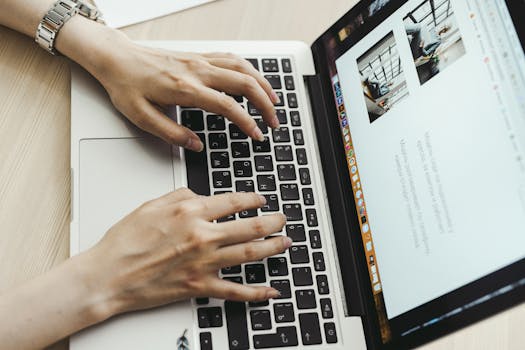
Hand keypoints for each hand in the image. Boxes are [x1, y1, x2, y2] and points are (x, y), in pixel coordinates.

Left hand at [76, 27, 279, 150]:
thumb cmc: (126, 85)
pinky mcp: (198, 56)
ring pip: (242, 67)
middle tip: (274, 121)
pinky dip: (249, 69)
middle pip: (244, 83)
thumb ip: (171, 133)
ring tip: (274, 100)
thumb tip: (196, 145)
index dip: (247, 122)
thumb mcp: (141, 117)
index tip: (257, 135)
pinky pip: (231, 58)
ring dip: (262, 83)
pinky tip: (254, 79)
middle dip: (265, 103)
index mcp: (185, 89)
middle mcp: (197, 71)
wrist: (116, 58)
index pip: (227, 106)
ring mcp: (199, 60)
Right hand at [84, 189, 288, 315]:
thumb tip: (200, 194)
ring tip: (285, 242)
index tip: (261, 200)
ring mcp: (204, 262)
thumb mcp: (151, 204)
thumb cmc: (125, 241)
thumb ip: (180, 194)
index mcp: (191, 212)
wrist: (110, 275)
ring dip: (273, 248)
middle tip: (282, 219)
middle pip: (251, 226)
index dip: (254, 199)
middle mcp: (202, 236)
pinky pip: (235, 290)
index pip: (234, 202)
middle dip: (274, 222)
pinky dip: (256, 292)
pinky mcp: (200, 286)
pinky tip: (270, 291)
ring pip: (250, 254)